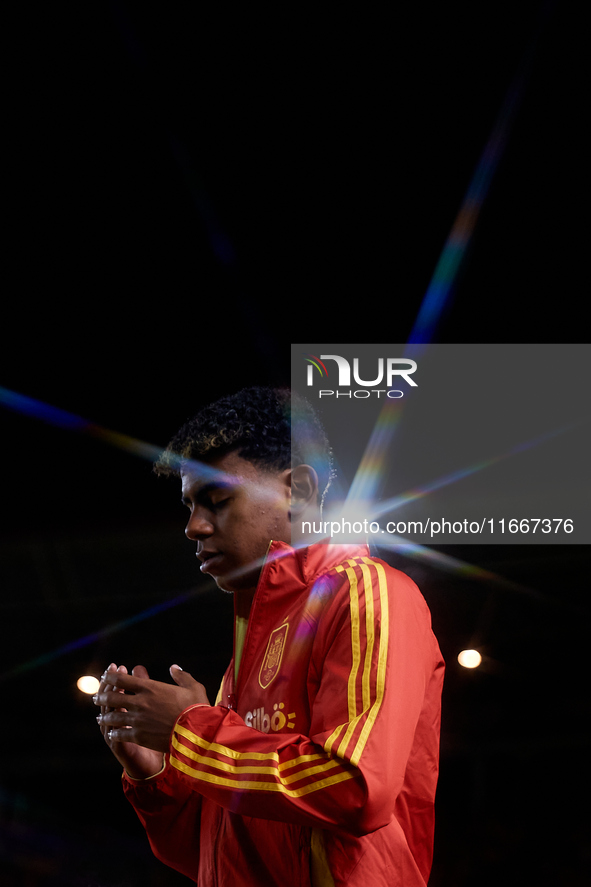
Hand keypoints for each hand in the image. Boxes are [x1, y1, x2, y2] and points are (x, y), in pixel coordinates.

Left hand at [95, 663, 209, 763]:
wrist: (195, 732)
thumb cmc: (195, 707)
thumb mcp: (192, 686)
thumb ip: (181, 676)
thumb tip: (174, 667)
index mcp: (150, 687)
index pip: (122, 679)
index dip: (111, 676)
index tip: (106, 675)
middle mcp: (140, 702)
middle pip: (113, 697)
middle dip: (102, 696)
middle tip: (96, 697)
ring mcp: (137, 720)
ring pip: (113, 716)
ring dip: (105, 716)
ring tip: (100, 717)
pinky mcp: (139, 736)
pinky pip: (120, 734)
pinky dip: (114, 733)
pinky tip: (112, 734)